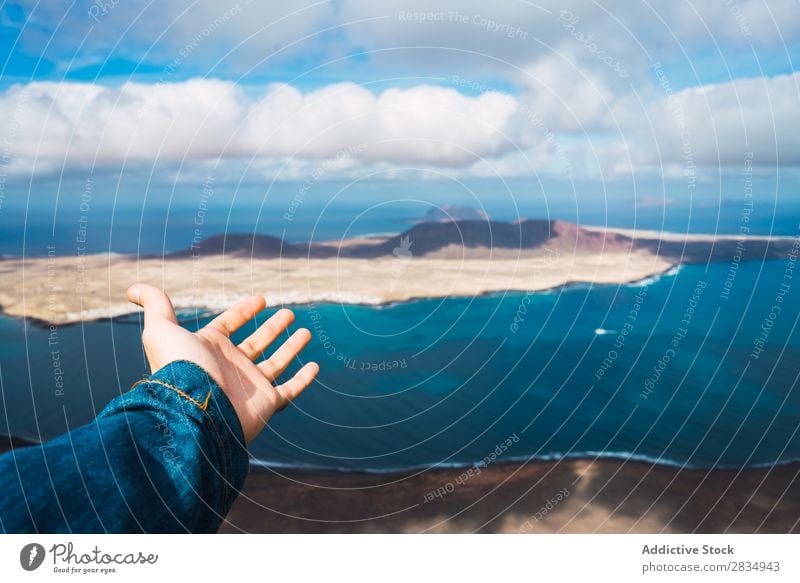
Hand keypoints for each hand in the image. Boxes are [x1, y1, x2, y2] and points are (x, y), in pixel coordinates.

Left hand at [127, 284, 318, 441]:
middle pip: (257, 342)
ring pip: (276, 362)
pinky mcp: (267, 402)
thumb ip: (154, 304)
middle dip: (273, 327)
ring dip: (292, 347)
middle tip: (289, 312)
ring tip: (305, 331)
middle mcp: (231, 365)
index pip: (230, 323)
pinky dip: (304, 379)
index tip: (261, 298)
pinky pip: (290, 390)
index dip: (244, 310)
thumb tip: (133, 287)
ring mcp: (250, 384)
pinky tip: (315, 366)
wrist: (194, 409)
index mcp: (210, 347)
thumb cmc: (179, 368)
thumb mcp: (161, 329)